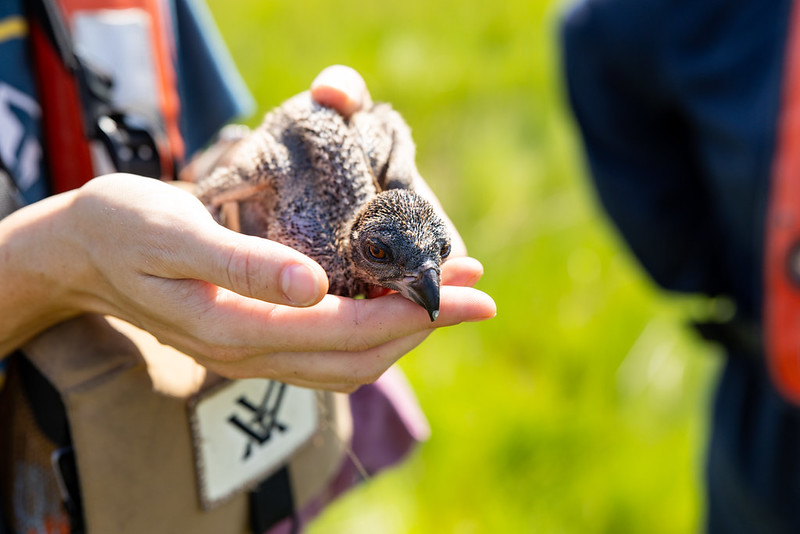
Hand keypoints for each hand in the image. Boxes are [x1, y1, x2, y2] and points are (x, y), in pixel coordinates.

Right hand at [64, 175, 493, 391]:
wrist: (82, 251)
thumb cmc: (123, 228)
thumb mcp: (174, 232)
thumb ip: (243, 263)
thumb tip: (315, 286)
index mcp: (236, 328)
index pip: (345, 331)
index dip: (409, 313)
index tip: (463, 291)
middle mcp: (251, 351)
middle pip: (359, 354)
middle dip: (424, 325)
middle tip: (478, 292)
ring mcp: (253, 352)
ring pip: (348, 361)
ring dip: (405, 331)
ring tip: (449, 297)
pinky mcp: (255, 338)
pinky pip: (328, 351)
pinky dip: (372, 331)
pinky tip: (393, 304)